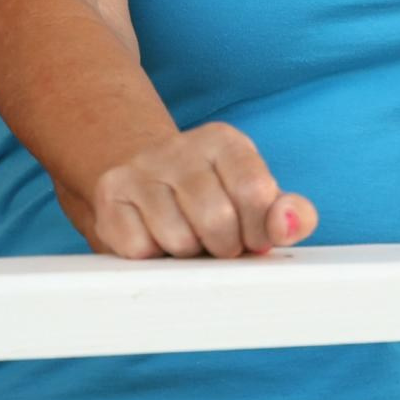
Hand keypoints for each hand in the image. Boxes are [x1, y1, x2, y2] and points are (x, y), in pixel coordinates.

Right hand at [70, 122, 317, 259]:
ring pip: (178, 240)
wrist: (144, 181)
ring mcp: (141, 169)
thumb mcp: (256, 199)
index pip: (255, 192)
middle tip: (218, 244)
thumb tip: (289, 224)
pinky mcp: (110, 197)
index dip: (258, 231)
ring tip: (188, 240)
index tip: (253, 238)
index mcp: (224, 141)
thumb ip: (288, 214)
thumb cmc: (212, 199)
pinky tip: (156, 239)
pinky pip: (140, 250)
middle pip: (217, 220)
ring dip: (188, 256)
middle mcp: (181, 147)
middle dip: (224, 247)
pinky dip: (154, 258)